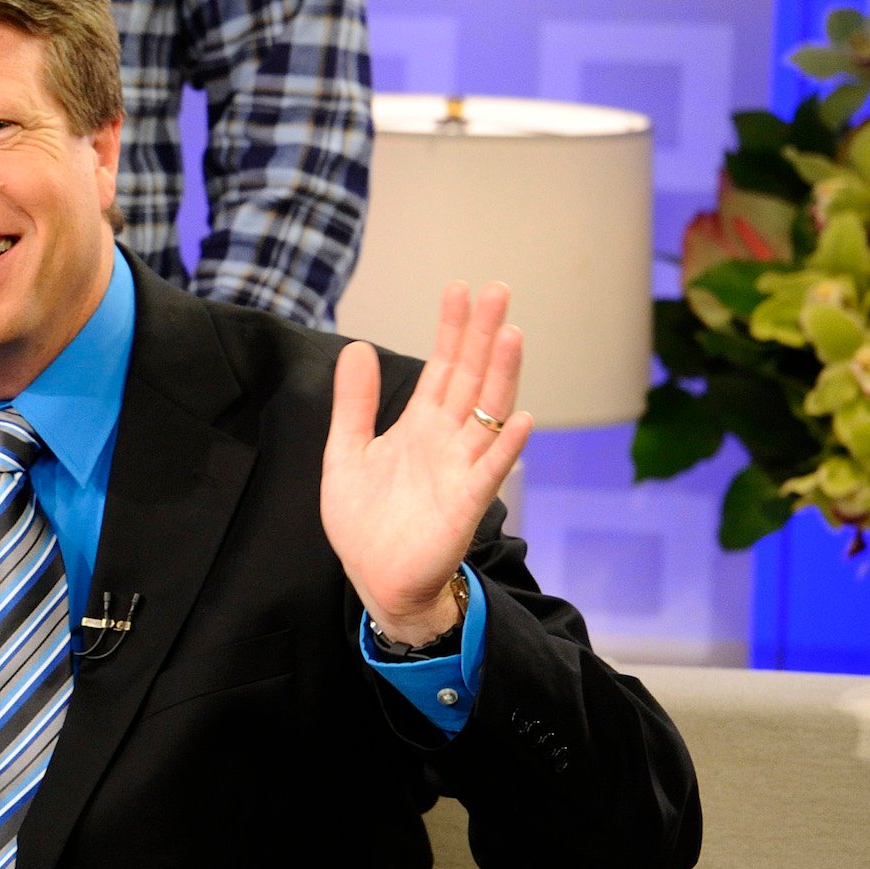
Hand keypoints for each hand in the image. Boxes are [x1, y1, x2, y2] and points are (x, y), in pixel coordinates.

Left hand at [322, 281, 530, 645]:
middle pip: (471, 378)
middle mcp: (447, 440)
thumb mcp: (346, 453)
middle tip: (497, 290)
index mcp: (419, 426)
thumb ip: (354, 404)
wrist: (376, 579)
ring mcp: (461, 469)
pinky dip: (507, 447)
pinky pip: (491, 471)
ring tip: (511, 335)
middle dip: (483, 336)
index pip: (442, 367)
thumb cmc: (365, 522)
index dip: (452, 330)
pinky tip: (523, 419)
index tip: (459, 289)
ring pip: (488, 414)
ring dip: (501, 376)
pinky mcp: (466, 504)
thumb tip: (356, 346)